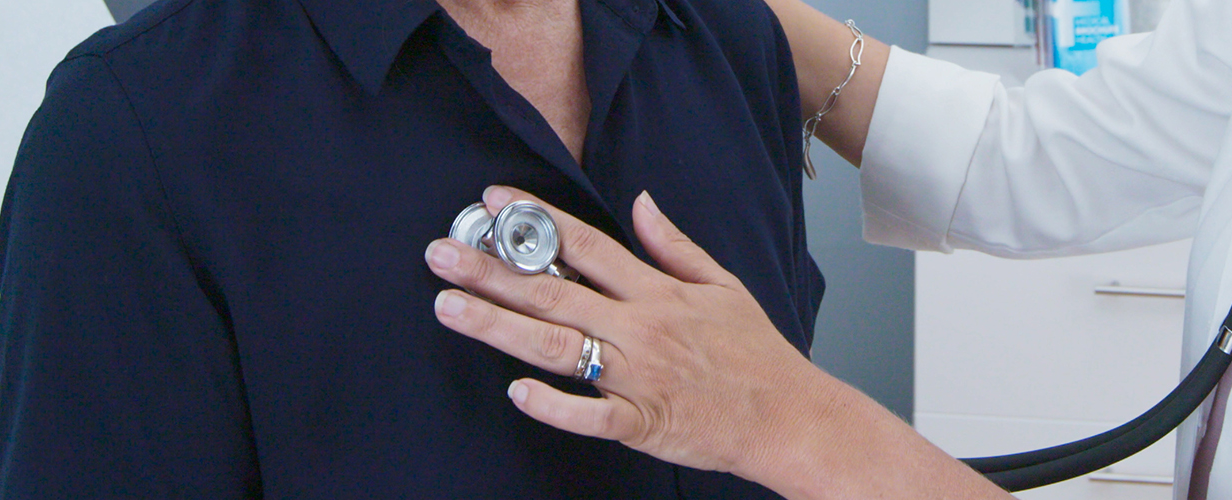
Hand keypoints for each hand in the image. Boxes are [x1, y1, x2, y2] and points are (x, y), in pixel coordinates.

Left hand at [424, 186, 1009, 499]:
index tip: (492, 202)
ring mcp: (638, 376)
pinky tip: (515, 390)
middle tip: (442, 253)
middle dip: (492, 271)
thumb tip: (640, 204)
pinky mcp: (642, 422)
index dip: (536, 221)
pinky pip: (590, 414)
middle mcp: (642, 328)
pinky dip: (554, 403)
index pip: (587, 245)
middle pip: (555, 291)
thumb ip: (675, 246)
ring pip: (557, 346)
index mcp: (659, 293)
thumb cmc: (757, 355)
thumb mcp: (724, 286)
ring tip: (449, 307)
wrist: (789, 416)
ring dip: (500, 326)